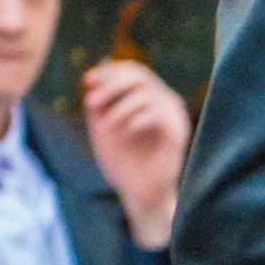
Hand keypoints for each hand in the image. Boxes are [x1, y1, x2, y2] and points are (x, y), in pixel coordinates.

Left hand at [83, 59, 190, 248]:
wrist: (138, 194)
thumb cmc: (121, 162)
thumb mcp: (102, 127)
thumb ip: (98, 103)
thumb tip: (93, 78)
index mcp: (149, 98)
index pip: (132, 70)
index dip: (108, 72)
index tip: (87, 82)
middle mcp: (164, 103)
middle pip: (140, 74)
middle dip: (111, 85)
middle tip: (91, 102)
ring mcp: (174, 117)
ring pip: (145, 93)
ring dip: (119, 107)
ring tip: (107, 126)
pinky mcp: (177, 133)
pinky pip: (155, 113)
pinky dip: (134, 119)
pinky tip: (126, 133)